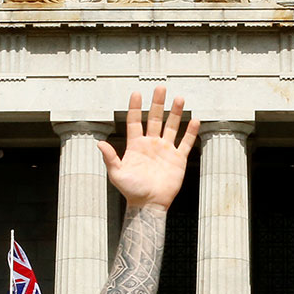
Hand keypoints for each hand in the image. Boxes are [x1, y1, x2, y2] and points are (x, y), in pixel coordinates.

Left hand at [99, 87, 199, 209]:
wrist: (149, 205)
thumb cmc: (131, 191)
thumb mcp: (117, 174)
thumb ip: (110, 158)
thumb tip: (99, 143)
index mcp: (136, 146)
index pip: (134, 121)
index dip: (134, 107)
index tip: (136, 93)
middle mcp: (151, 144)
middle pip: (154, 119)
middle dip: (158, 103)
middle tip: (160, 88)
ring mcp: (165, 151)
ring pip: (172, 127)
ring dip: (175, 113)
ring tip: (179, 98)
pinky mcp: (178, 159)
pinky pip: (185, 143)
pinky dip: (190, 132)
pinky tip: (194, 120)